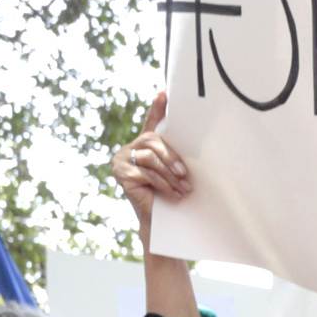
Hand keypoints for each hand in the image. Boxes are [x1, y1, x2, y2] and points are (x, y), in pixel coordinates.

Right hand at [110, 93, 189, 248]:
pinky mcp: (119, 172)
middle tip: (185, 175)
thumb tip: (197, 140)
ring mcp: (122, 159)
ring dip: (169, 174)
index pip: (152, 123)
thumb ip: (178, 157)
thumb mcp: (177, 174)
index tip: (165, 93)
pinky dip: (162, 183)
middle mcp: (131, 149)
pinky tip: (172, 193)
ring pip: (150, 156)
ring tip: (182, 188)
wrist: (160, 223)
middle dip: (172, 158)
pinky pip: (146, 171)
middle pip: (153, 141)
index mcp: (146, 146)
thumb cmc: (172, 197)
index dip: (157, 108)